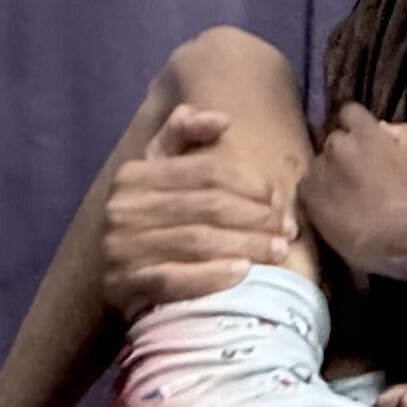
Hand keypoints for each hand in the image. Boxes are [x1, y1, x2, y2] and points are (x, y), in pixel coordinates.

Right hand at [105, 106, 298, 313]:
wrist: (119, 281)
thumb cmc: (151, 220)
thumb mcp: (160, 170)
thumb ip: (184, 135)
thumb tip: (222, 120)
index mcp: (134, 174)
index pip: (205, 172)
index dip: (248, 184)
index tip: (278, 199)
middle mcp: (124, 208)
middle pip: (207, 206)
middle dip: (255, 218)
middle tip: (287, 230)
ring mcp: (121, 249)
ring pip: (197, 241)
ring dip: (246, 246)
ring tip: (278, 251)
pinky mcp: (125, 286)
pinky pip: (175, 279)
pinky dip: (212, 276)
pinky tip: (243, 273)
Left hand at [298, 104, 406, 273]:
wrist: (393, 238)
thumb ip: (404, 133)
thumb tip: (384, 128)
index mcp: (365, 132)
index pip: (350, 112)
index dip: (357, 126)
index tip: (364, 142)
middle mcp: (337, 144)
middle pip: (336, 140)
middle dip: (346, 153)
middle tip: (360, 175)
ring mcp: (319, 169)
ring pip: (321, 164)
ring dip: (331, 174)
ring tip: (346, 197)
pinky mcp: (307, 194)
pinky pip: (307, 186)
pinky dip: (318, 194)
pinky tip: (333, 209)